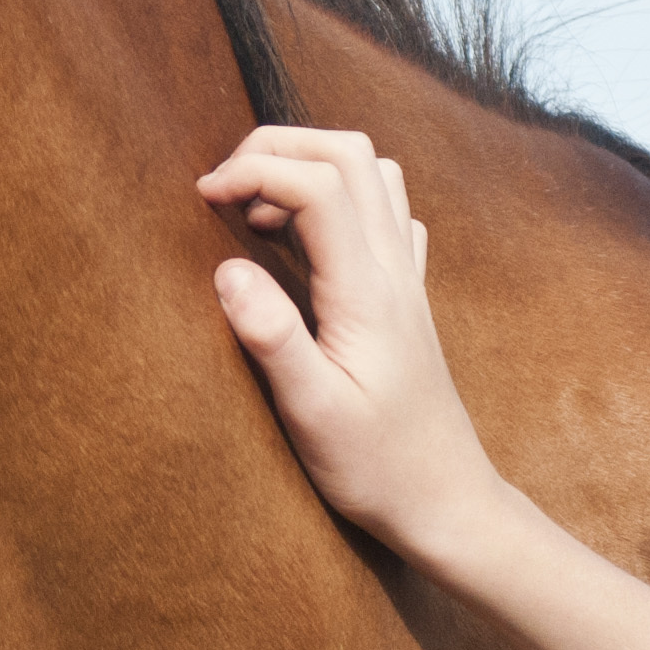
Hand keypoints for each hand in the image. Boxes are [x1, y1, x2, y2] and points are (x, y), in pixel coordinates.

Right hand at [195, 126, 501, 566]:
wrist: (446, 502)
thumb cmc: (377, 467)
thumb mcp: (312, 412)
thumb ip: (271, 336)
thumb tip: (226, 269)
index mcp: (366, 292)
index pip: (318, 184)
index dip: (254, 171)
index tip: (203, 199)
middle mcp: (394, 271)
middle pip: (350, 154)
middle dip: (279, 148)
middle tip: (224, 187)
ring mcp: (407, 281)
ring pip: (375, 174)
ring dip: (313, 167)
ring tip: (261, 213)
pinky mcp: (407, 299)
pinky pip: (389, 215)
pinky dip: (343, 201)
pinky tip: (311, 244)